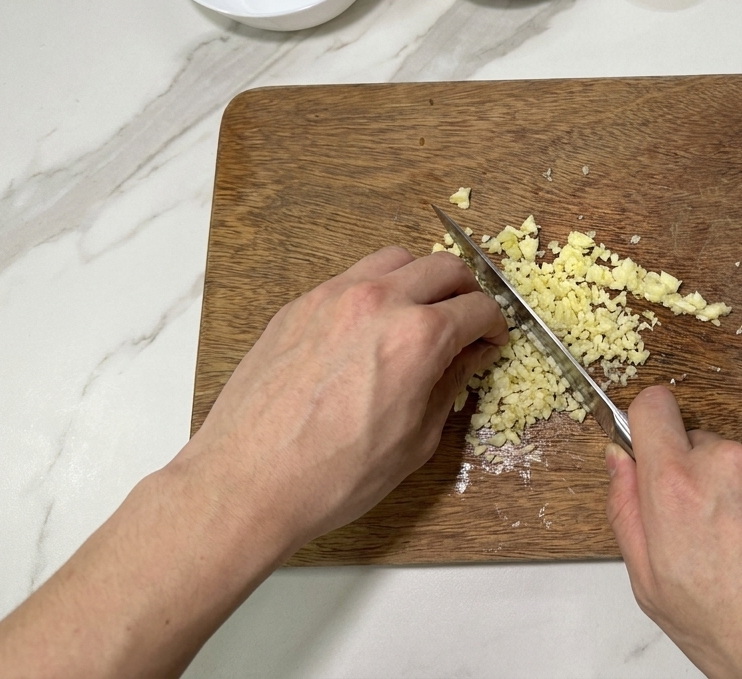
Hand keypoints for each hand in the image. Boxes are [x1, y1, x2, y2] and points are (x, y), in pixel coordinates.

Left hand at [0, 247, 507, 678]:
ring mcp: (333, 297)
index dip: (494, 326)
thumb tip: (464, 362)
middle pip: (444, 266)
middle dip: (465, 291)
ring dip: (419, 279)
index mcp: (417, 337)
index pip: (478, 307)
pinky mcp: (298, 306)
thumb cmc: (332, 476)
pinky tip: (368, 328)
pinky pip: (350, 278)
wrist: (247, 482)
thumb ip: (447, 389)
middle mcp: (378, 302)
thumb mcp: (414, 443)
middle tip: (465, 321)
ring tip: (419, 313)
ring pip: (396, 259)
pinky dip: (374, 290)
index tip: (491, 340)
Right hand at [605, 386, 741, 678]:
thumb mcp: (654, 589)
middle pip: (696, 442)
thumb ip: (627, 512)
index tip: (650, 452)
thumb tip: (620, 464)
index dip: (647, 427)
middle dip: (692, 477)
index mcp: (679, 486)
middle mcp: (730, 465)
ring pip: (739, 464)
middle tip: (702, 536)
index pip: (651, 406)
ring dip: (738, 495)